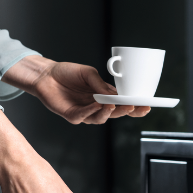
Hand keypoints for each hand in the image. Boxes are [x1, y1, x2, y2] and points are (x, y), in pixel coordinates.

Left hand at [2, 55, 150, 122]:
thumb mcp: (88, 74)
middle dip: (126, 111)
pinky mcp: (71, 116)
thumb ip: (100, 84)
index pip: (122, 104)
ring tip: (114, 105)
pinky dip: (91, 112)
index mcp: (104, 96)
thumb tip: (113, 93)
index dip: (135, 106)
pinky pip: (84, 117)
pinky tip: (97, 105)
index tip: (147, 105)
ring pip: (100, 118)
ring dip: (109, 113)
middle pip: (115, 114)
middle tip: (134, 106)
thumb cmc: (67, 73)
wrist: (46, 75)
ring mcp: (84, 113)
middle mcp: (96, 107)